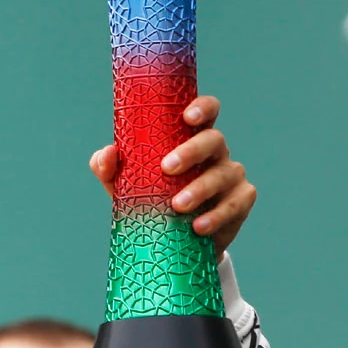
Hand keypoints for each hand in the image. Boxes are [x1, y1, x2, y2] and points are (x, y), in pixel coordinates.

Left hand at [89, 95, 255, 254]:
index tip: (187, 117)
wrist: (173, 240)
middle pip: (213, 140)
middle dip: (191, 151)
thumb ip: (111, 168)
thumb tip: (107, 154)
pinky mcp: (241, 201)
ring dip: (199, 189)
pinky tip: (198, 226)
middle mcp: (215, 152)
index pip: (206, 111)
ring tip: (177, 206)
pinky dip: (215, 216)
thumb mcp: (126, 184)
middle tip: (167, 167)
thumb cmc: (151, 198)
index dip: (202, 108)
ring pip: (223, 175)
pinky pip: (233, 206)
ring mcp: (231, 175)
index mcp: (191, 138)